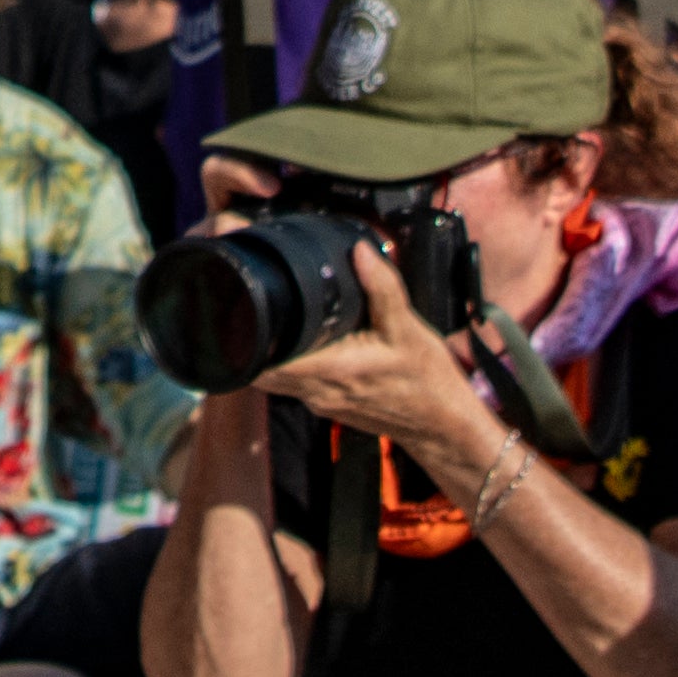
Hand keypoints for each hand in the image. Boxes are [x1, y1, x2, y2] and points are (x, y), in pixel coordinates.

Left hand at [244, 227, 511, 466]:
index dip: (241, 334)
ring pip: (273, 376)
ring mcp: (320, 401)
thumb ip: (381, 288)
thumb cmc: (427, 381)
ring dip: (266, 348)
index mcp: (329, 370)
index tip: (236, 300)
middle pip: (258, 367)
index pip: (262, 360)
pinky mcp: (327, 403)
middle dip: (245, 336)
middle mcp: (316, 390)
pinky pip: (294, 380)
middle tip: (246, 297)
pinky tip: (298, 337)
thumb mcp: (408, 329)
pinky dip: (287, 359)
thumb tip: (359, 251)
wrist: (442, 426)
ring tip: (265, 312)